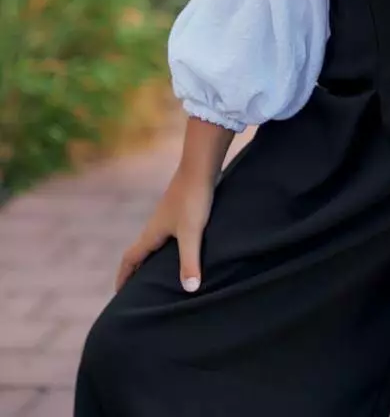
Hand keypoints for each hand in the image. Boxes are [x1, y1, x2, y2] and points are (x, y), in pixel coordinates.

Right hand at [115, 164, 214, 293]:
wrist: (200, 165)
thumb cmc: (193, 198)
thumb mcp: (191, 232)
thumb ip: (189, 260)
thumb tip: (189, 290)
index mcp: (152, 233)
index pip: (131, 258)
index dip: (124, 276)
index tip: (119, 294)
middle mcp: (156, 224)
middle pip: (141, 251)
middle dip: (137, 271)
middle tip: (138, 291)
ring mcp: (169, 215)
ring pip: (156, 241)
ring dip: (153, 257)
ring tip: (161, 273)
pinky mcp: (182, 208)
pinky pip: (170, 233)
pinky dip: (170, 246)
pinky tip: (185, 248)